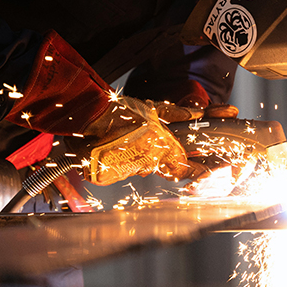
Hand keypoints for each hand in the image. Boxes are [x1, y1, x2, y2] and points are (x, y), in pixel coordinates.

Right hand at [70, 96, 197, 185]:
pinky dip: (116, 161)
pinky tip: (111, 146)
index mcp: (159, 148)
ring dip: (134, 157)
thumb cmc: (117, 110)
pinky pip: (117, 172)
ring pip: (136, 168)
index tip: (201, 170)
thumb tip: (197, 114)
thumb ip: (177, 114)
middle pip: (156, 166)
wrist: (85, 115)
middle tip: (142, 140)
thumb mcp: (152, 109)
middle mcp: (143, 164)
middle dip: (155, 155)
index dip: (192, 170)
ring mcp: (123, 172)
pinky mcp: (104, 177)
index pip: (182, 169)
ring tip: (122, 138)